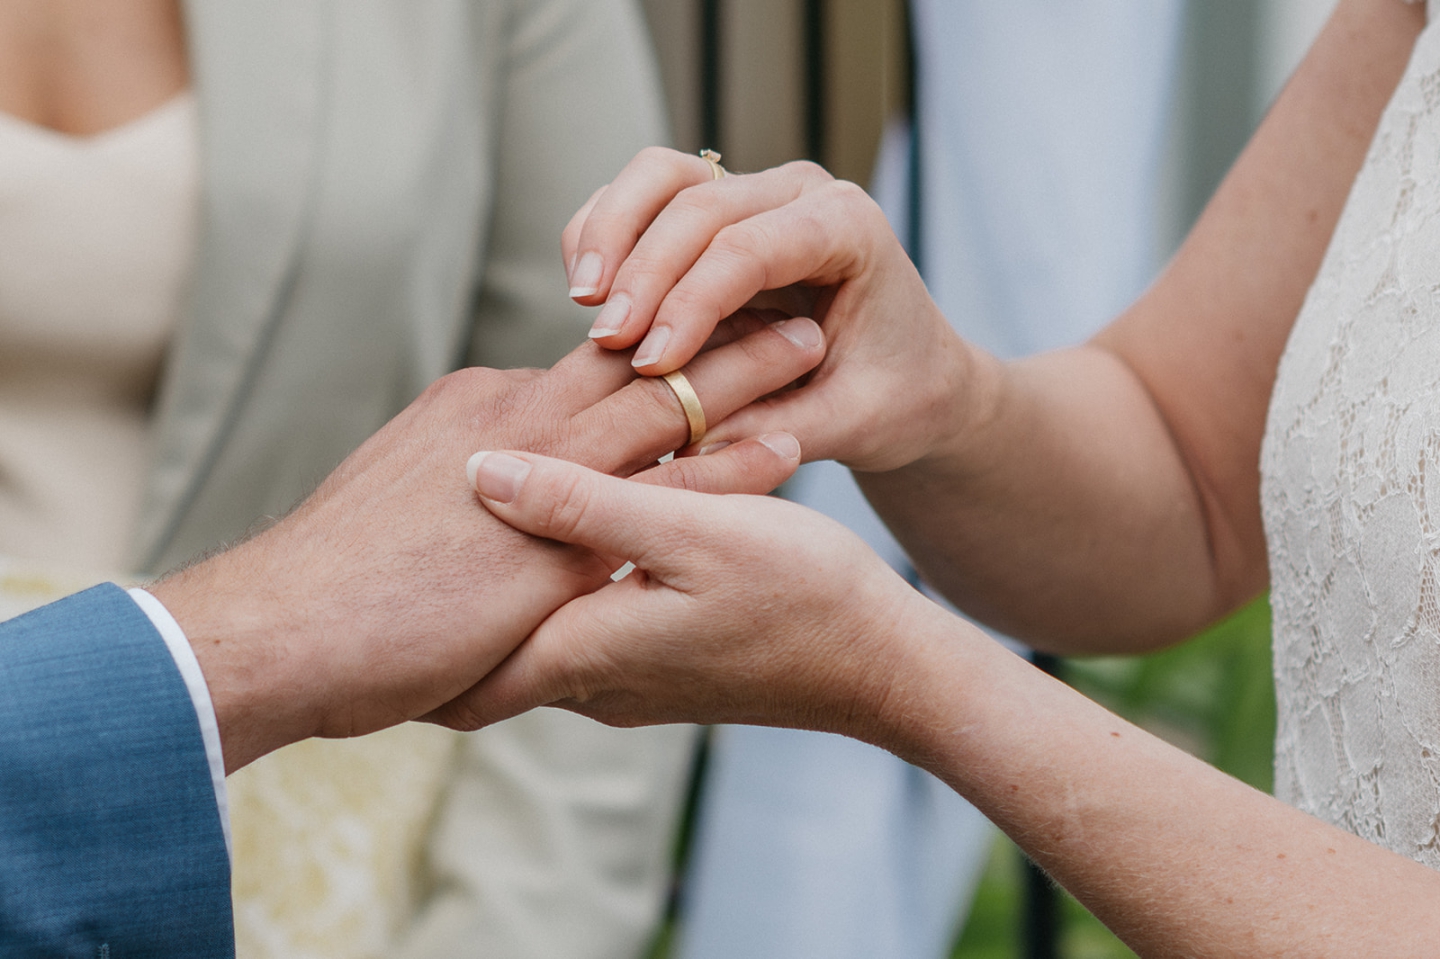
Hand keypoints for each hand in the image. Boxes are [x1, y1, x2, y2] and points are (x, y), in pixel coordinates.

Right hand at [151, 319, 823, 771]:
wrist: (276, 632)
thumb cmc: (330, 586)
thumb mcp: (401, 510)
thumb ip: (462, 490)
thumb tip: (495, 494)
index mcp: (478, 410)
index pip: (587, 364)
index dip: (655, 341)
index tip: (708, 322)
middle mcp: (514, 418)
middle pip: (637, 356)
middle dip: (715, 327)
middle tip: (785, 298)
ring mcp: (540, 472)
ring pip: (662, 399)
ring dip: (743, 370)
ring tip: (813, 340)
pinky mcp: (558, 538)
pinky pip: (666, 486)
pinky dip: (730, 460)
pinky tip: (789, 444)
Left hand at [431, 445, 925, 741]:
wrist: (884, 664)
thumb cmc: (800, 598)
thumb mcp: (691, 535)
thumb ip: (582, 507)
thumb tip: (482, 471)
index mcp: (583, 651)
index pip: (461, 671)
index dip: (411, 636)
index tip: (369, 591)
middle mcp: (593, 681)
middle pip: (490, 652)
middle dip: (456, 604)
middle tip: (417, 535)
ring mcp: (630, 681)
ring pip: (541, 630)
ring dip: (519, 582)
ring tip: (492, 515)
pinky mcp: (662, 664)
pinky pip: (586, 625)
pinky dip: (569, 583)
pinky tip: (585, 526)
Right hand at [563, 147, 982, 470]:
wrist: (908, 374)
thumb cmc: (894, 394)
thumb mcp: (853, 422)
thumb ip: (778, 428)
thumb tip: (691, 442)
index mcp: (849, 227)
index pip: (753, 246)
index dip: (692, 301)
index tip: (650, 365)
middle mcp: (798, 192)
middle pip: (698, 202)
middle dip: (641, 272)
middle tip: (604, 343)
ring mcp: (751, 190)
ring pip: (659, 178)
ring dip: (610, 235)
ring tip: (582, 305)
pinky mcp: (710, 208)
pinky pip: (641, 198)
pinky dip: (604, 232)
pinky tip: (586, 294)